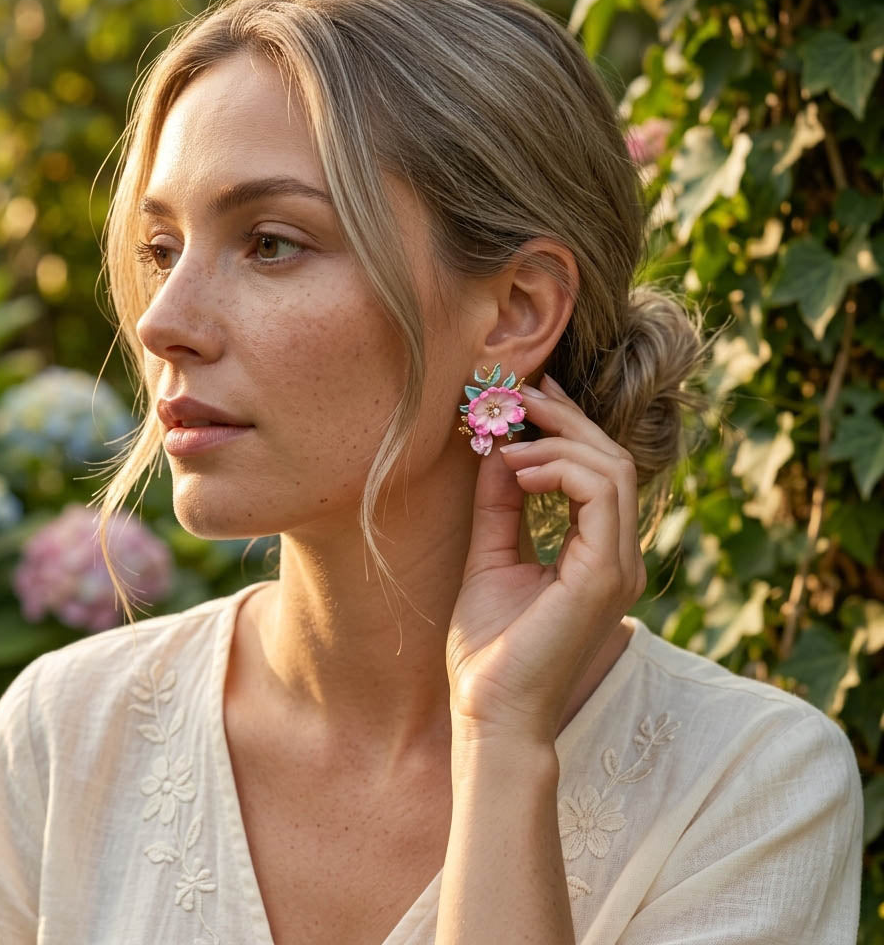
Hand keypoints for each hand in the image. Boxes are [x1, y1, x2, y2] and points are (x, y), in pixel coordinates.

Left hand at [446, 374, 646, 746]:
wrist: (490, 713)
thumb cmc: (491, 648)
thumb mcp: (491, 556)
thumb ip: (501, 505)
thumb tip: (500, 450)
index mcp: (597, 554)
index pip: (599, 472)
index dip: (568, 426)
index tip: (532, 394)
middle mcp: (617, 556)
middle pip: (610, 460)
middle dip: (565, 420)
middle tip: (521, 394)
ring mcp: (617, 565)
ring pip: (611, 469)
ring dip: (558, 441)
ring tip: (509, 441)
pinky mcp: (603, 574)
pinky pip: (599, 494)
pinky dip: (560, 469)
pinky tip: (519, 470)